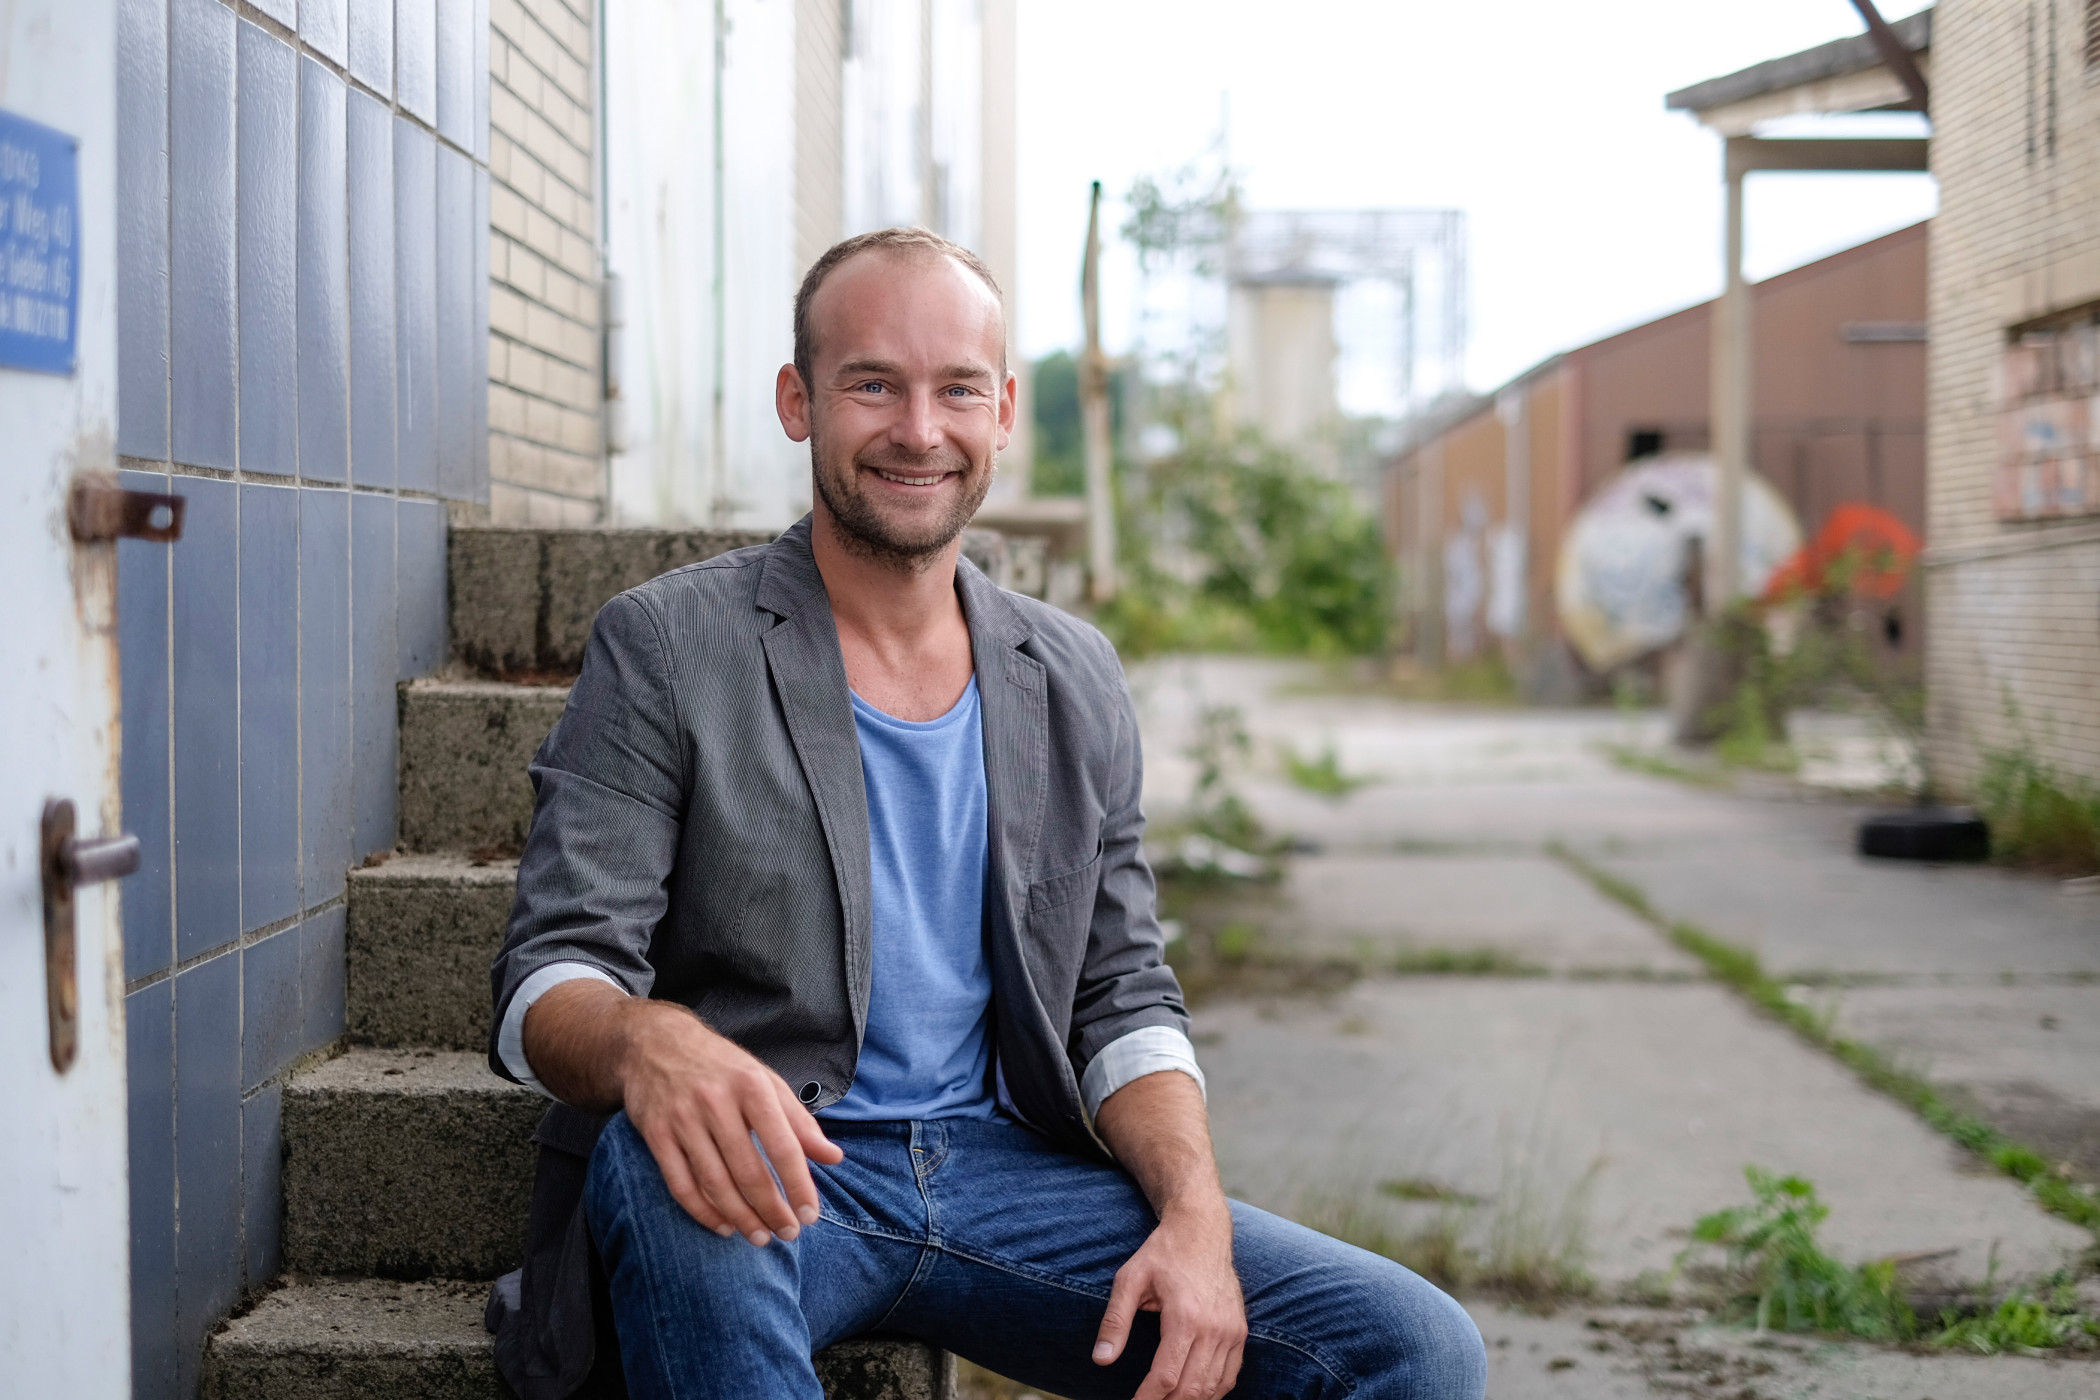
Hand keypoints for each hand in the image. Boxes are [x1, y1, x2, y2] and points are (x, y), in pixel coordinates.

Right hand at [527, 982, 842, 1246]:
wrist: (655, 1043)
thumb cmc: (722, 1066)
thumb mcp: (765, 1081)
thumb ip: (799, 1121)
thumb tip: (833, 1157)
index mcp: (752, 1086)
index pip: (783, 1145)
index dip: (799, 1185)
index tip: (811, 1215)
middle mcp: (717, 1102)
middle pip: (748, 1171)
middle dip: (771, 1210)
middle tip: (787, 1233)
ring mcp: (683, 1119)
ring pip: (715, 1183)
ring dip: (741, 1217)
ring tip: (760, 1236)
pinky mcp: (656, 1134)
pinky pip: (681, 1184)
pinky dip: (703, 1212)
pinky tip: (723, 1225)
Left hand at [1093, 1201, 1245, 1399]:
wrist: (1202, 1230)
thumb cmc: (1163, 1253)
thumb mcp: (1130, 1279)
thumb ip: (1115, 1321)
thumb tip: (1101, 1358)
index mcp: (1185, 1317)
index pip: (1166, 1377)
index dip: (1147, 1399)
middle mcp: (1214, 1329)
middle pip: (1192, 1390)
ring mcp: (1232, 1332)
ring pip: (1213, 1388)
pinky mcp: (1240, 1332)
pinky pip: (1230, 1376)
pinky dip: (1212, 1393)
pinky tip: (1193, 1394)